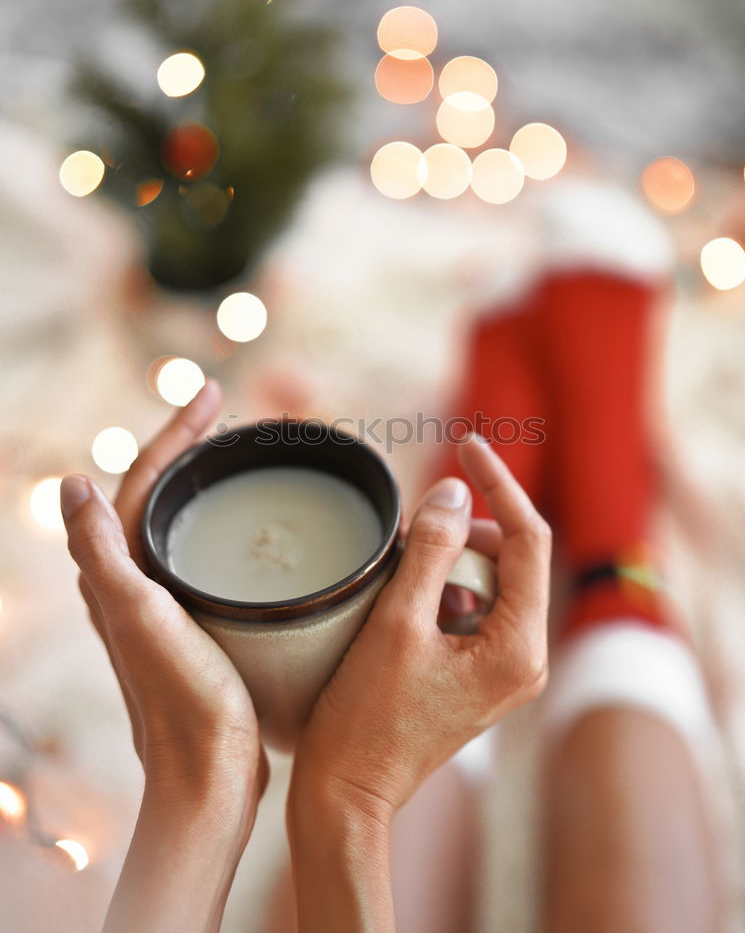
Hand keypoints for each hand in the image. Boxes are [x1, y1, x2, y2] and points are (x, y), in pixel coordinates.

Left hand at [61, 382, 265, 932]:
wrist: (208, 776)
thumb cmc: (182, 702)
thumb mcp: (141, 618)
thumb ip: (102, 552)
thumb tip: (72, 485)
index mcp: (118, 574)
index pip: (142, 480)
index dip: (176, 432)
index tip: (214, 393)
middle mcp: (131, 584)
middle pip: (158, 493)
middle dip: (187, 447)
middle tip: (228, 416)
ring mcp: (161, 604)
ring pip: (178, 523)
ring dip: (200, 483)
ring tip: (235, 458)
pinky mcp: (192, 624)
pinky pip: (198, 556)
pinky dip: (217, 526)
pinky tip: (246, 533)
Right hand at [287, 436, 550, 931]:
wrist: (347, 793)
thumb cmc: (365, 718)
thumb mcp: (396, 623)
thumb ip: (429, 549)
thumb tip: (454, 491)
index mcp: (518, 647)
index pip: (529, 539)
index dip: (500, 484)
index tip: (466, 445)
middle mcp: (525, 657)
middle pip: (510, 557)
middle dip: (462, 534)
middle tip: (405, 536)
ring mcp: (504, 667)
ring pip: (487, 580)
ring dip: (445, 563)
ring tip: (397, 582)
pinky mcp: (480, 671)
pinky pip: (470, 607)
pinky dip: (438, 591)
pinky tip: (401, 610)